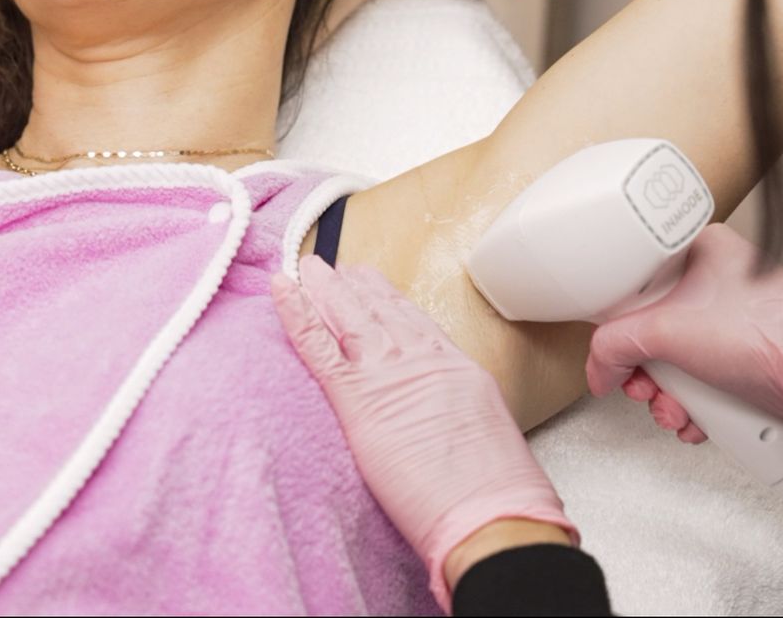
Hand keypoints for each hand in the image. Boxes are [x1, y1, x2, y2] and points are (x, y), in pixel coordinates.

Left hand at [271, 258, 575, 609]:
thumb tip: (445, 426)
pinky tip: (283, 291)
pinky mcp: (357, 399)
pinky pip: (318, 347)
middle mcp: (422, 361)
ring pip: (349, 317)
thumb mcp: (489, 437)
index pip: (415, 324)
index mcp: (457, 369)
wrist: (494, 515)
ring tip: (308, 267)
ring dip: (324, 289)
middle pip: (381, 312)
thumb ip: (458, 418)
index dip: (389, 303)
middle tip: (336, 267)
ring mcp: (389, 375)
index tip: (374, 286)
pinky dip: (297, 315)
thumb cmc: (500, 495)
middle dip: (355, 288)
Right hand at [586, 223, 782, 441]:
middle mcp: (716, 278)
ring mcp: (731, 318)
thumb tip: (599, 367)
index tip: (614, 347)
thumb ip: (614, 346)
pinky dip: (693, 403)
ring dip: (667, 396)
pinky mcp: (743, 353)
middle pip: (651, 327)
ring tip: (677, 411)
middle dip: (645, 372)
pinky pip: (700, 376)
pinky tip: (698, 418)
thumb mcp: (669, 333)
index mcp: (699, 249)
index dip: (617, 322)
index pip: (633, 281)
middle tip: (644, 388)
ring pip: (675, 359)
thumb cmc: (772, 341)